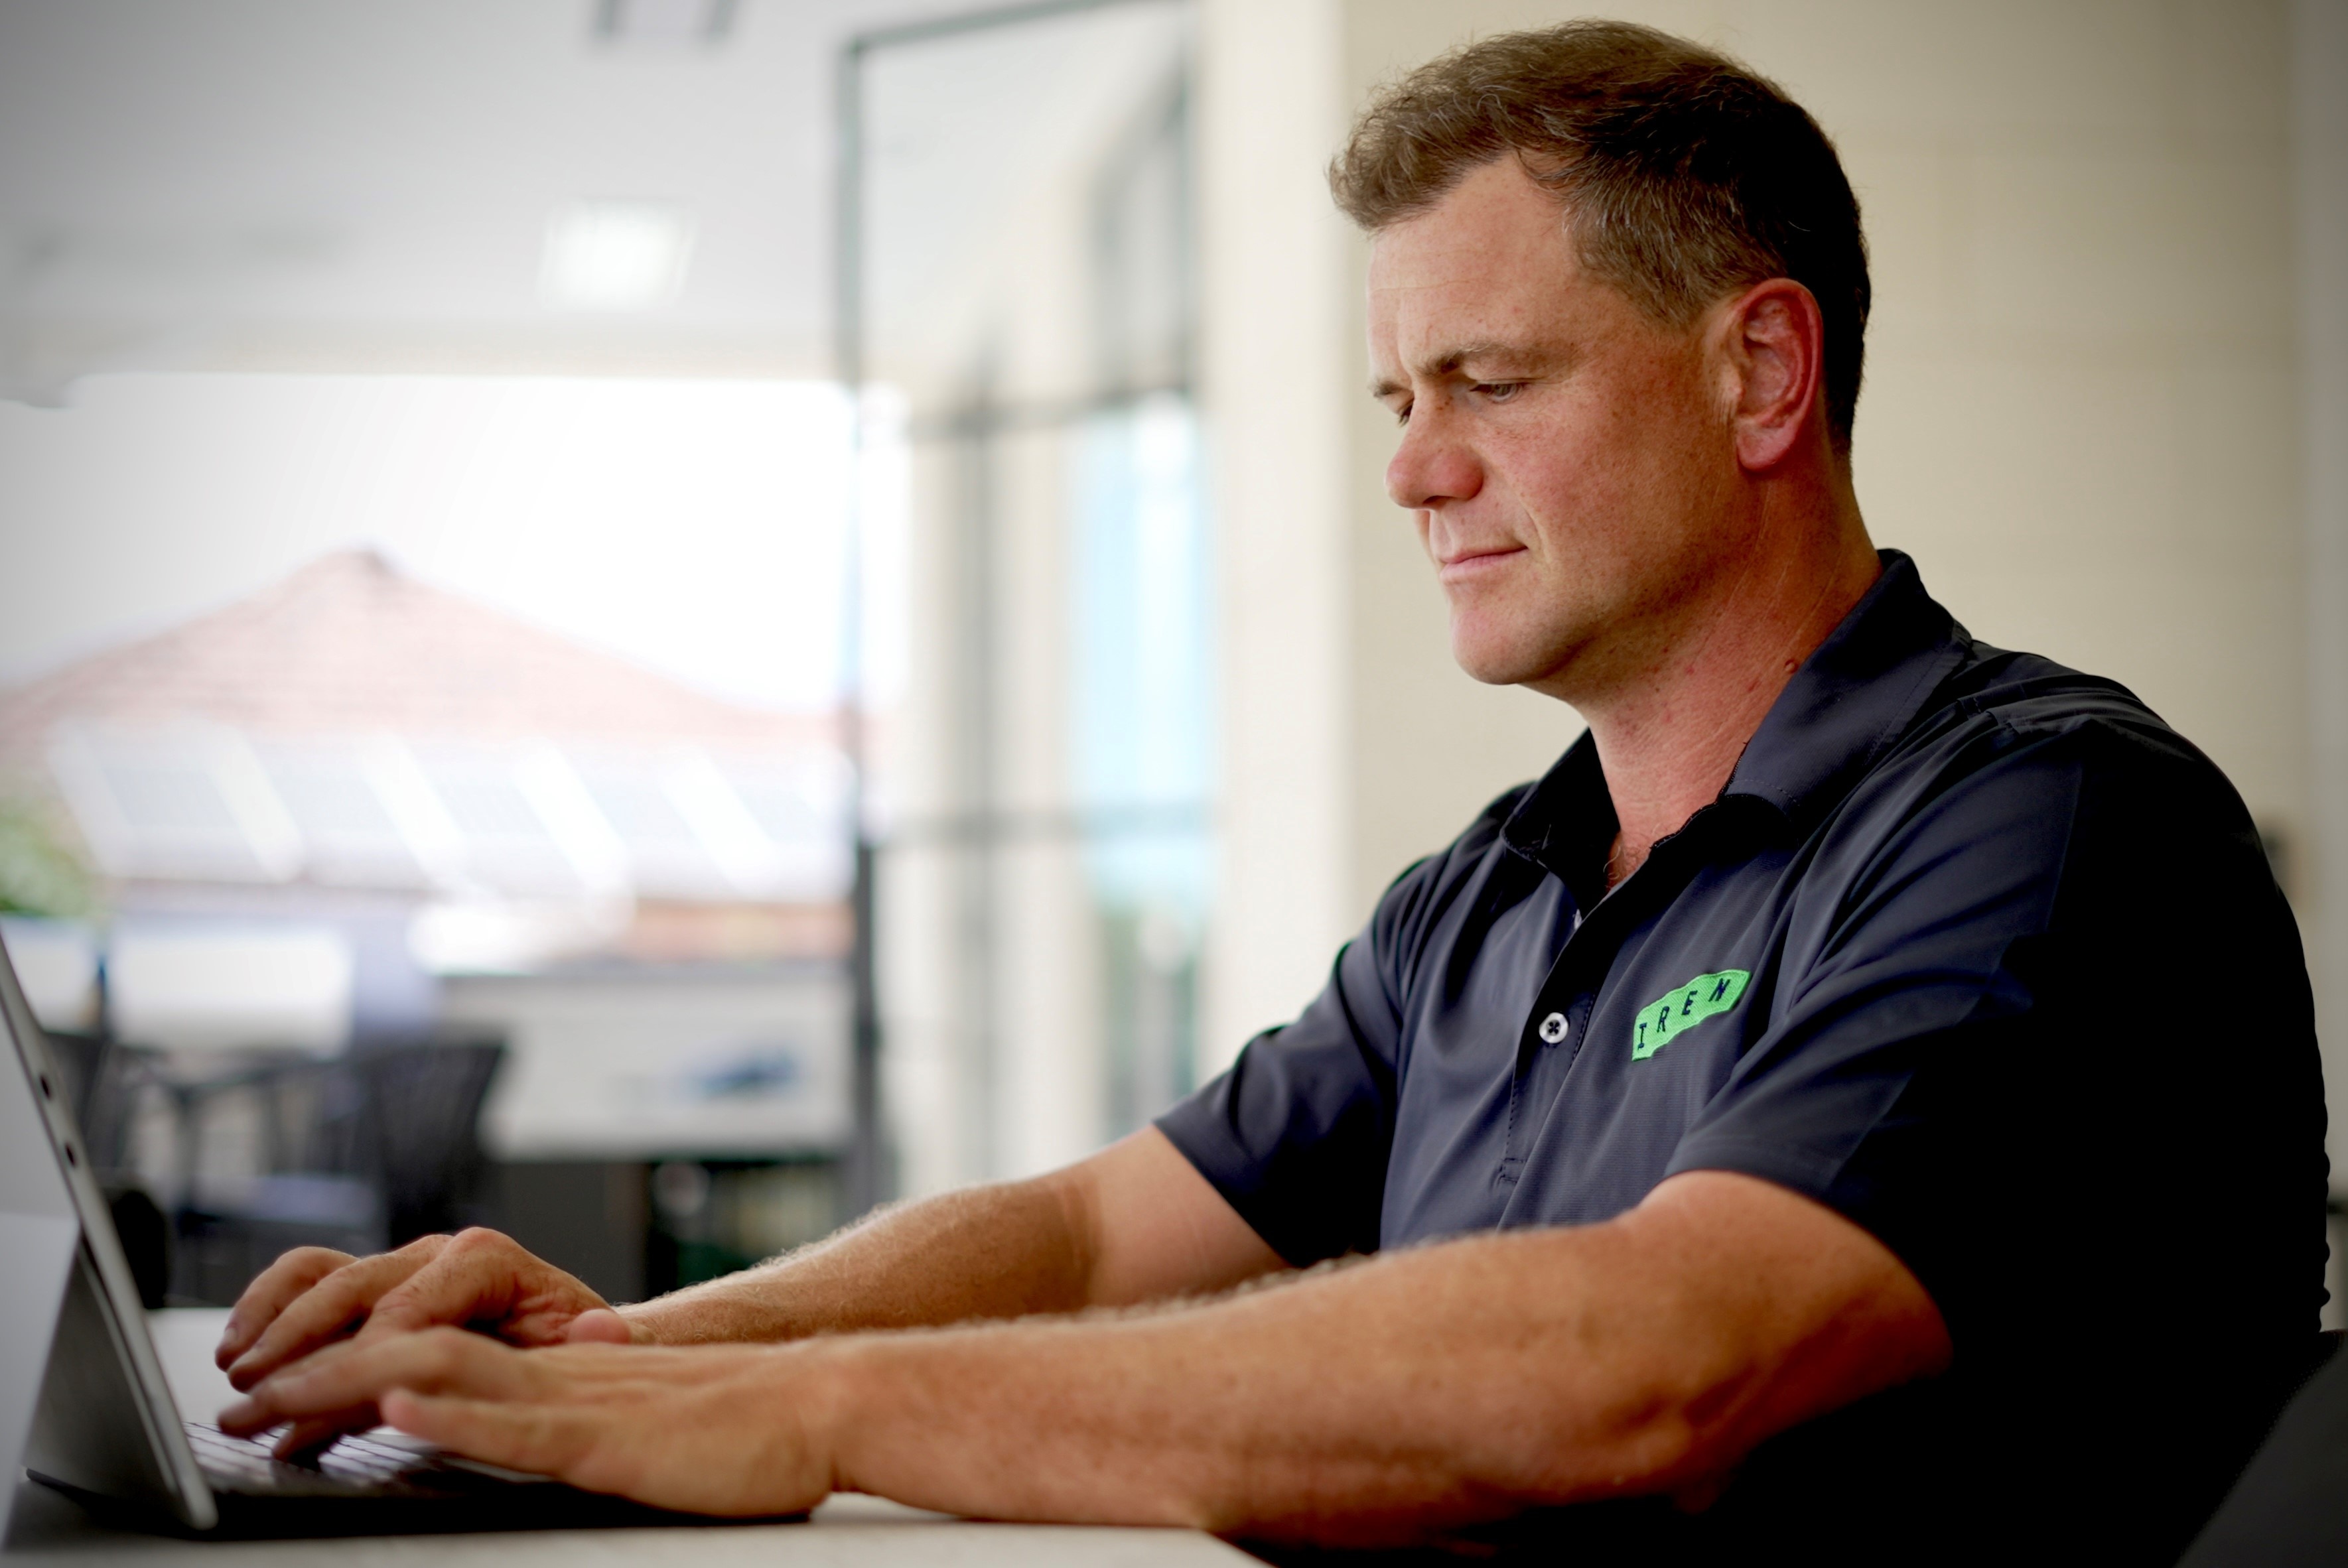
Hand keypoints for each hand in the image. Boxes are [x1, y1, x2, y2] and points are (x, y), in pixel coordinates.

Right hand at [216, 1230, 639, 1449]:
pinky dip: (267, 1308)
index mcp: (490, 1260)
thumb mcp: (594, 1345)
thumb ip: (596, 1340)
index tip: (336, 1400)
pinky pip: (307, 1280)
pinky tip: (240, 1348)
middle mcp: (437, 1253)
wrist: (571, 1330)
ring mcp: (399, 1266)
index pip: (414, 1309)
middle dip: (300, 1344)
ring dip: (270, 1320)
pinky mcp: (372, 1287)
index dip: (372, 1355)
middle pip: (353, 1290)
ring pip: (319, 1273)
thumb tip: (601, 1330)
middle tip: (256, 1393)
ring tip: (237, 1368)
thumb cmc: (576, 1341)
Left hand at [218, 1329, 836, 1517]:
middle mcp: (555, 1374)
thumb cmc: (747, 1428)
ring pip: (448, 1374)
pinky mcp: (613, 1441)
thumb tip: (541, 1381)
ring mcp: (582, 1403)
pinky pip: (522, 1420)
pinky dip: (455, 1408)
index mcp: (556, 1373)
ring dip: (351, 1382)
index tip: (271, 1388)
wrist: (825, 1407)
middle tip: (237, 1398)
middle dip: (314, 1372)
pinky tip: (401, 1399)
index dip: (341, 1365)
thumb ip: (583, 1401)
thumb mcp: (639, 1414)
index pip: (426, 1353)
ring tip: (276, 1396)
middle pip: (413, 1353)